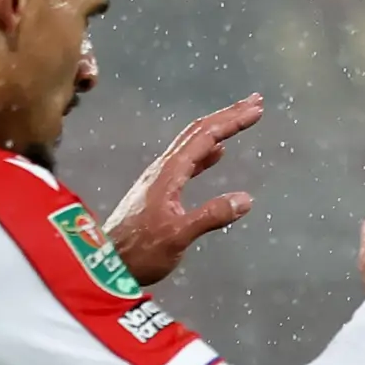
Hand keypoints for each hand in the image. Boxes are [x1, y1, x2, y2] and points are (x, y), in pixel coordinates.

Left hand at [103, 95, 264, 287]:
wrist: (107, 261)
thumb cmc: (140, 251)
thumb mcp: (178, 236)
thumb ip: (211, 216)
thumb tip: (246, 199)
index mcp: (169, 173)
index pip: (204, 137)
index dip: (231, 121)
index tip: (257, 110)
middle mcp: (164, 168)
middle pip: (198, 132)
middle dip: (227, 115)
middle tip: (255, 102)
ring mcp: (160, 178)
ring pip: (192, 143)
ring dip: (218, 129)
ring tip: (241, 119)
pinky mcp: (160, 190)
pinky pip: (188, 160)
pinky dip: (206, 151)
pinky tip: (218, 152)